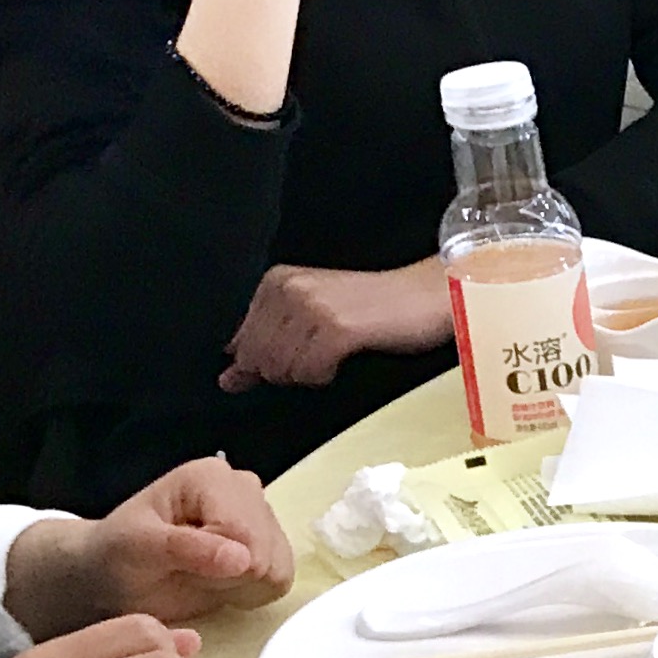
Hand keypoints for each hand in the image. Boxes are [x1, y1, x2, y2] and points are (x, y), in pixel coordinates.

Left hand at [1, 460, 291, 638]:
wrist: (114, 576)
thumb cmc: (117, 557)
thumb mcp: (135, 549)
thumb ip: (186, 549)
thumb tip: (243, 560)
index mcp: (211, 478)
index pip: (243, 532)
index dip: (215, 563)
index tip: (177, 566)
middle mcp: (245, 488)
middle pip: (265, 550)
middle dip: (226, 575)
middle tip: (186, 572)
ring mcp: (262, 515)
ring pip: (277, 568)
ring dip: (237, 585)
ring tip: (200, 576)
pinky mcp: (272, 543)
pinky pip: (281, 580)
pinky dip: (249, 592)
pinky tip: (218, 582)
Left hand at [220, 260, 450, 394]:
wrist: (427, 294)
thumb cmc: (375, 307)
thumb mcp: (313, 313)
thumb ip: (269, 341)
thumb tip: (230, 377)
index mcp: (278, 281)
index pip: (242, 341)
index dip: (260, 362)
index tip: (291, 358)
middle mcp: (290, 290)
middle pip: (259, 358)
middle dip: (285, 371)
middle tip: (320, 356)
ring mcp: (312, 309)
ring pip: (281, 369)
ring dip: (306, 374)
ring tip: (332, 355)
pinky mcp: (336, 330)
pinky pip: (309, 372)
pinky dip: (323, 376)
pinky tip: (341, 360)